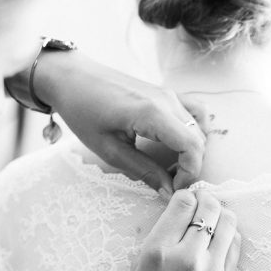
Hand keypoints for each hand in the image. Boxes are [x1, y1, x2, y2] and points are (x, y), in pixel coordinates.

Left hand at [34, 50, 206, 193]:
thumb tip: (168, 192)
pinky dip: (195, 129)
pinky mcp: (165, 93)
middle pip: (198, 139)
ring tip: (172, 166)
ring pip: (198, 127)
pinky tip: (181, 143)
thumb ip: (144, 171)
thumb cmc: (83, 111)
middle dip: (190, 166)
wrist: (72, 78)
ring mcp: (168, 94)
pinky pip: (194, 111)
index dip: (189, 173)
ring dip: (191, 151)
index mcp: (152, 113)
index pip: (192, 147)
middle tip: (169, 182)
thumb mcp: (110, 150)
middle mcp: (167, 100)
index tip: (173, 187)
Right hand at [125, 188, 239, 270]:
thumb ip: (153, 239)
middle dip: (205, 200)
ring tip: (212, 219)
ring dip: (221, 214)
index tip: (185, 200)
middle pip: (209, 207)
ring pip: (229, 221)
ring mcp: (212, 269)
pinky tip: (220, 238)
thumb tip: (172, 214)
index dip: (185, 196)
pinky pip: (236, 244)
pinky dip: (230, 234)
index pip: (183, 204)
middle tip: (201, 204)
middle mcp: (187, 256)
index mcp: (158, 251)